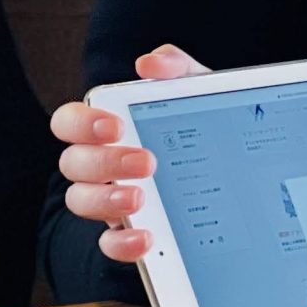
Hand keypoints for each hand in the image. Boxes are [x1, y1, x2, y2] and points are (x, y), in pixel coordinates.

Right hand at [51, 45, 206, 263]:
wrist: (238, 164)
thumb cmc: (202, 120)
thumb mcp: (198, 91)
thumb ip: (177, 68)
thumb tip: (150, 62)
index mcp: (107, 127)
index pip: (69, 122)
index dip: (82, 124)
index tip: (115, 126)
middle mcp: (100, 163)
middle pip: (73, 164)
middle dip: (104, 162)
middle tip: (146, 161)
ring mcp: (109, 197)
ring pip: (81, 201)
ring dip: (106, 201)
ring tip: (140, 198)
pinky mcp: (128, 230)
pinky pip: (109, 242)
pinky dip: (122, 243)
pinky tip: (146, 237)